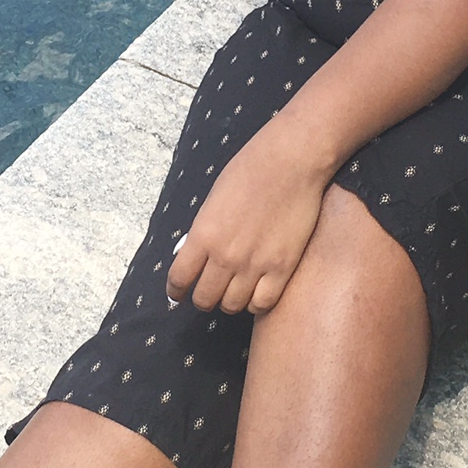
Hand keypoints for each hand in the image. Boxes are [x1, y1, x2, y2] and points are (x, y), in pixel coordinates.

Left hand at [165, 131, 329, 315]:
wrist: (291, 162)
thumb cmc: (250, 170)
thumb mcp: (213, 200)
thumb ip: (204, 232)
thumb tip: (196, 255)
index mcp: (203, 236)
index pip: (179, 279)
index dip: (176, 290)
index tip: (179, 293)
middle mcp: (225, 256)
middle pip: (205, 299)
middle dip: (203, 297)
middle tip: (209, 290)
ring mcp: (255, 265)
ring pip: (233, 305)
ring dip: (230, 300)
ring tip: (234, 289)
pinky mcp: (282, 268)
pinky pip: (262, 303)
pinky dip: (256, 302)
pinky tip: (257, 291)